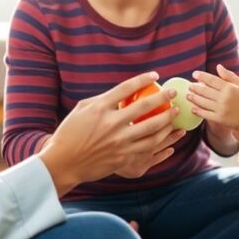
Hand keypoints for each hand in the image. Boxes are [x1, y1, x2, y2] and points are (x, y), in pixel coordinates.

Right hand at [39, 72, 178, 196]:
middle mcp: (111, 123)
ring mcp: (119, 142)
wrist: (63, 162)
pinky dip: (161, 140)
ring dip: (167, 119)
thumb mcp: (83, 109)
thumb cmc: (70, 132)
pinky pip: (148, 148)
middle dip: (163, 97)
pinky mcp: (123, 158)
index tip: (155, 75)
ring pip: (152, 129)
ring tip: (174, 113)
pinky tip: (168, 135)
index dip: (143, 79)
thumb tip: (124, 92)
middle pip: (145, 106)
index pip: (126, 88)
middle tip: (174, 93)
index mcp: (100, 108)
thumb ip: (104, 99)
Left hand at [189, 64, 238, 141]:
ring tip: (188, 95)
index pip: (212, 80)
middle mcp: (224, 98)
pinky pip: (205, 114)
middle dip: (195, 87)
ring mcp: (221, 109)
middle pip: (205, 90)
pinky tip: (193, 108)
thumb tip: (218, 66)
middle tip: (189, 85)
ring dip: (194, 98)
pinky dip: (198, 111)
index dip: (202, 76)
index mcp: (229, 88)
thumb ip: (229, 76)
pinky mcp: (219, 119)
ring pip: (203, 102)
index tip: (194, 74)